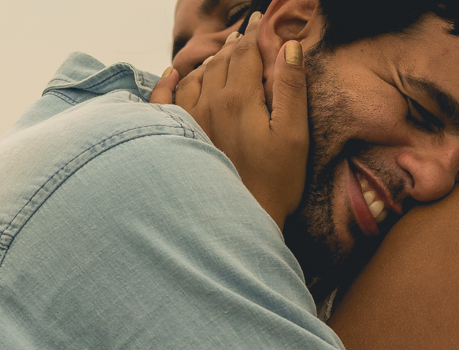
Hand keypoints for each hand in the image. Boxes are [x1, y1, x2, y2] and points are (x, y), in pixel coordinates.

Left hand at [155, 12, 307, 228]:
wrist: (234, 220)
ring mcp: (187, 120)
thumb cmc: (274, 182)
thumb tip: (287, 47)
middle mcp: (208, 102)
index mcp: (239, 97)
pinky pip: (164, 101)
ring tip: (221, 54)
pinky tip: (173, 74)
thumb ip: (291, 88)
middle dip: (234, 47)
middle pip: (220, 62)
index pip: (245, 53)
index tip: (259, 21)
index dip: (254, 35)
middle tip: (244, 36)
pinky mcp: (175, 139)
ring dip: (209, 62)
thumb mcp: (294, 134)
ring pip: (194, 77)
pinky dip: (168, 83)